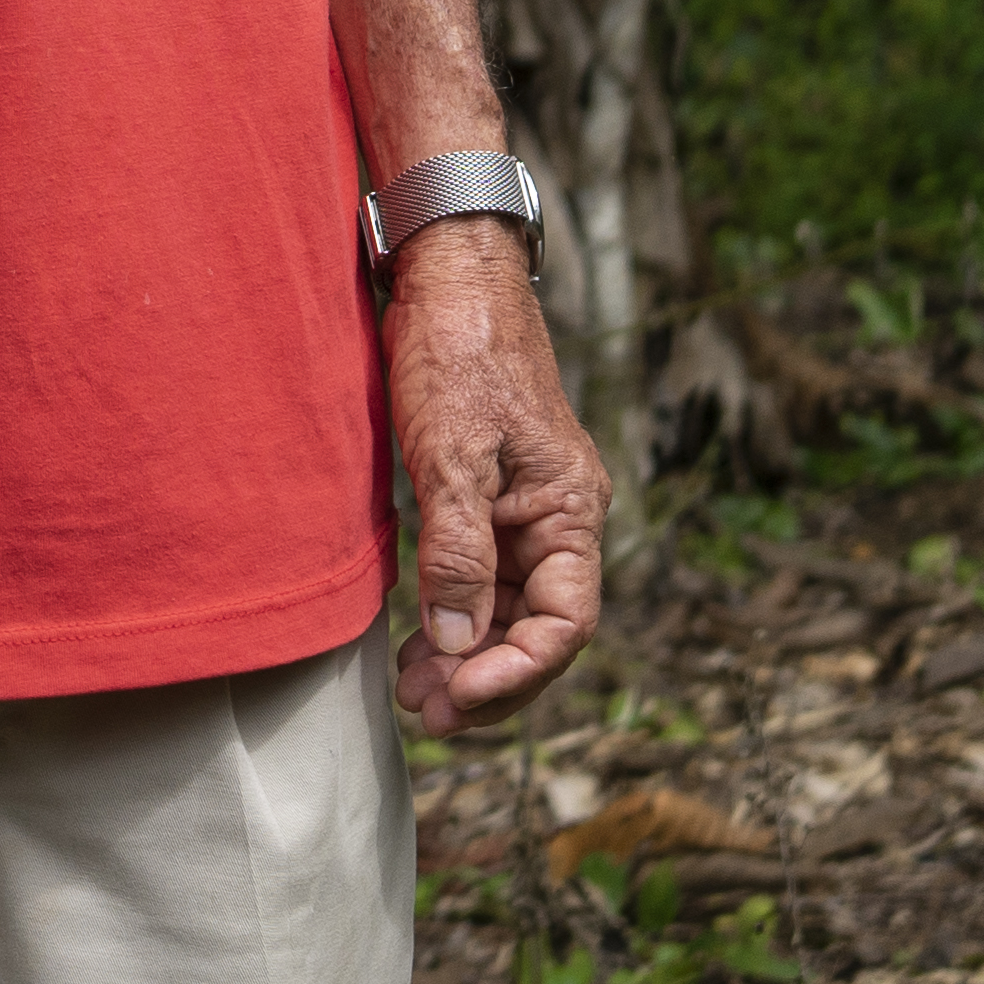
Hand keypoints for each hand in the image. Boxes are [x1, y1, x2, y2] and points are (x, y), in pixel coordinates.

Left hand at [385, 215, 604, 733]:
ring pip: (507, 607)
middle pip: (539, 627)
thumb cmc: (456, 350)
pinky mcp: (485, 491)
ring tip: (411, 692)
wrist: (444, 268)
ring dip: (465, 654)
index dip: (515, 673)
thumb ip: (459, 555)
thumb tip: (461, 648)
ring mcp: (522, 506)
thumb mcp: (453, 455)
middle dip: (487, 678)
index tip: (456, 699)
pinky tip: (415, 637)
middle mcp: (557, 516)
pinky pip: (480, 574)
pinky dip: (452, 612)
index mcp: (571, 509)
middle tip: (423, 714)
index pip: (566, 624)